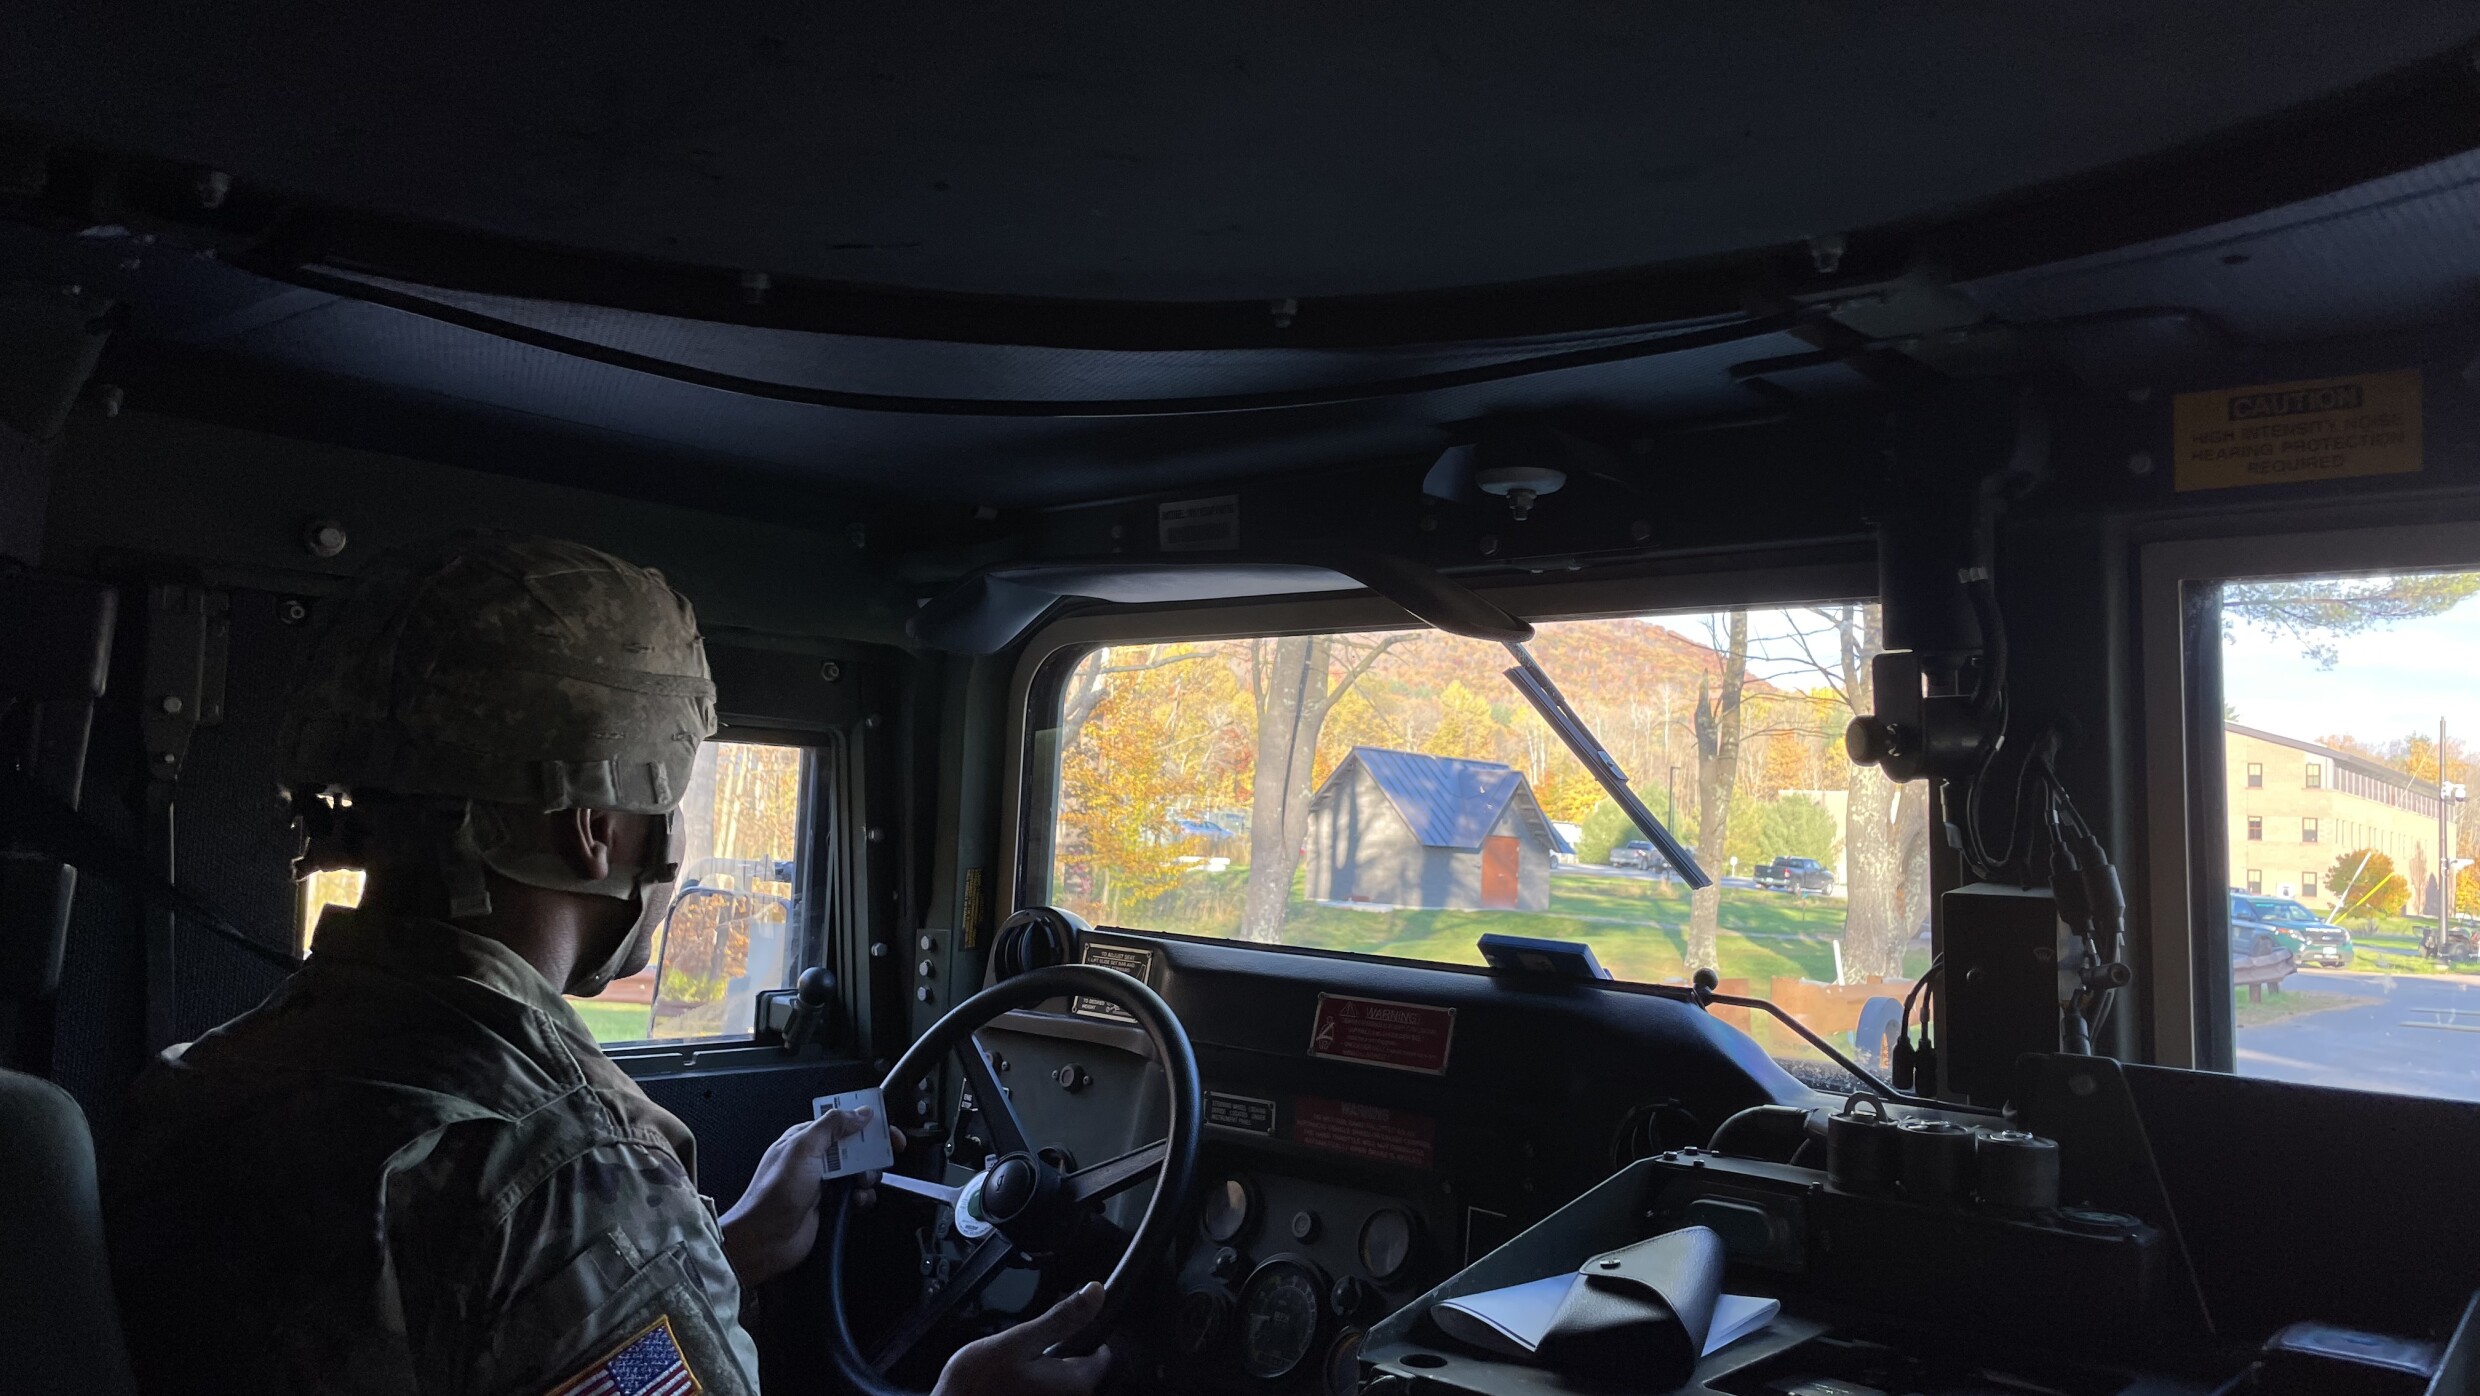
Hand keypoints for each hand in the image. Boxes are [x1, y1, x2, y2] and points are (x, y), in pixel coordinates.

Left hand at [717, 1107, 906, 1287]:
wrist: (764, 1240)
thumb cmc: (773, 1194)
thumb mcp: (802, 1150)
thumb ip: (831, 1126)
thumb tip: (860, 1112)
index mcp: (806, 1139)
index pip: (842, 1121)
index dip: (867, 1123)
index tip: (887, 1130)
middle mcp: (816, 1159)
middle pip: (856, 1146)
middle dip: (871, 1153)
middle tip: (878, 1159)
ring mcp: (824, 1183)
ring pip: (860, 1172)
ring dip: (868, 1177)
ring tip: (861, 1185)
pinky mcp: (830, 1205)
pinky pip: (857, 1196)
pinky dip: (863, 1198)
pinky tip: (856, 1202)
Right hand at [932, 1282, 1112, 1395]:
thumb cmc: (976, 1383)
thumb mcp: (1018, 1341)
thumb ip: (1061, 1318)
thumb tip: (1096, 1293)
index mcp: (1075, 1384)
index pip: (1101, 1354)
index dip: (1080, 1335)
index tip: (1053, 1333)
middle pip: (1080, 1369)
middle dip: (1056, 1356)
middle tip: (1022, 1355)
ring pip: (1059, 1382)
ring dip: (1041, 1373)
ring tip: (1012, 1372)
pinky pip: (1044, 1392)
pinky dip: (1031, 1387)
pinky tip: (1008, 1387)